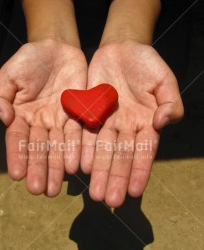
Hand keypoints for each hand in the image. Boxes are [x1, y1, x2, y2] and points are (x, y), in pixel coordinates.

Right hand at [0, 39, 86, 195]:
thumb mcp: (9, 75)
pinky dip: (77, 150)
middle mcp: (41, 123)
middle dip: (39, 170)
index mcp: (21, 116)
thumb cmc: (29, 60)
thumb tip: (3, 119)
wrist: (56, 48)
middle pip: (40, 149)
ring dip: (57, 167)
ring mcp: (60, 120)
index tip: (17, 175)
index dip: (17, 157)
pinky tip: (76, 166)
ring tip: (56, 187)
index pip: (18, 140)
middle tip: (40, 191)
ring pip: (59, 147)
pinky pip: (78, 134)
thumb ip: (1, 97)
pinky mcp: (79, 114)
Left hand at [81, 41, 183, 206]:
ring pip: (101, 151)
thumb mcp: (164, 80)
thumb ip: (169, 102)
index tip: (134, 192)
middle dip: (115, 178)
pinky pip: (85, 134)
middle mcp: (126, 128)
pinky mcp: (89, 113)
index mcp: (146, 123)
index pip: (143, 152)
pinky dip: (83, 150)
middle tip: (108, 200)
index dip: (139, 171)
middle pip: (120, 157)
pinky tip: (80, 167)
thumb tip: (162, 123)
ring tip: (94, 194)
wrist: (121, 48)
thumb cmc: (147, 64)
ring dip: (98, 172)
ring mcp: (106, 122)